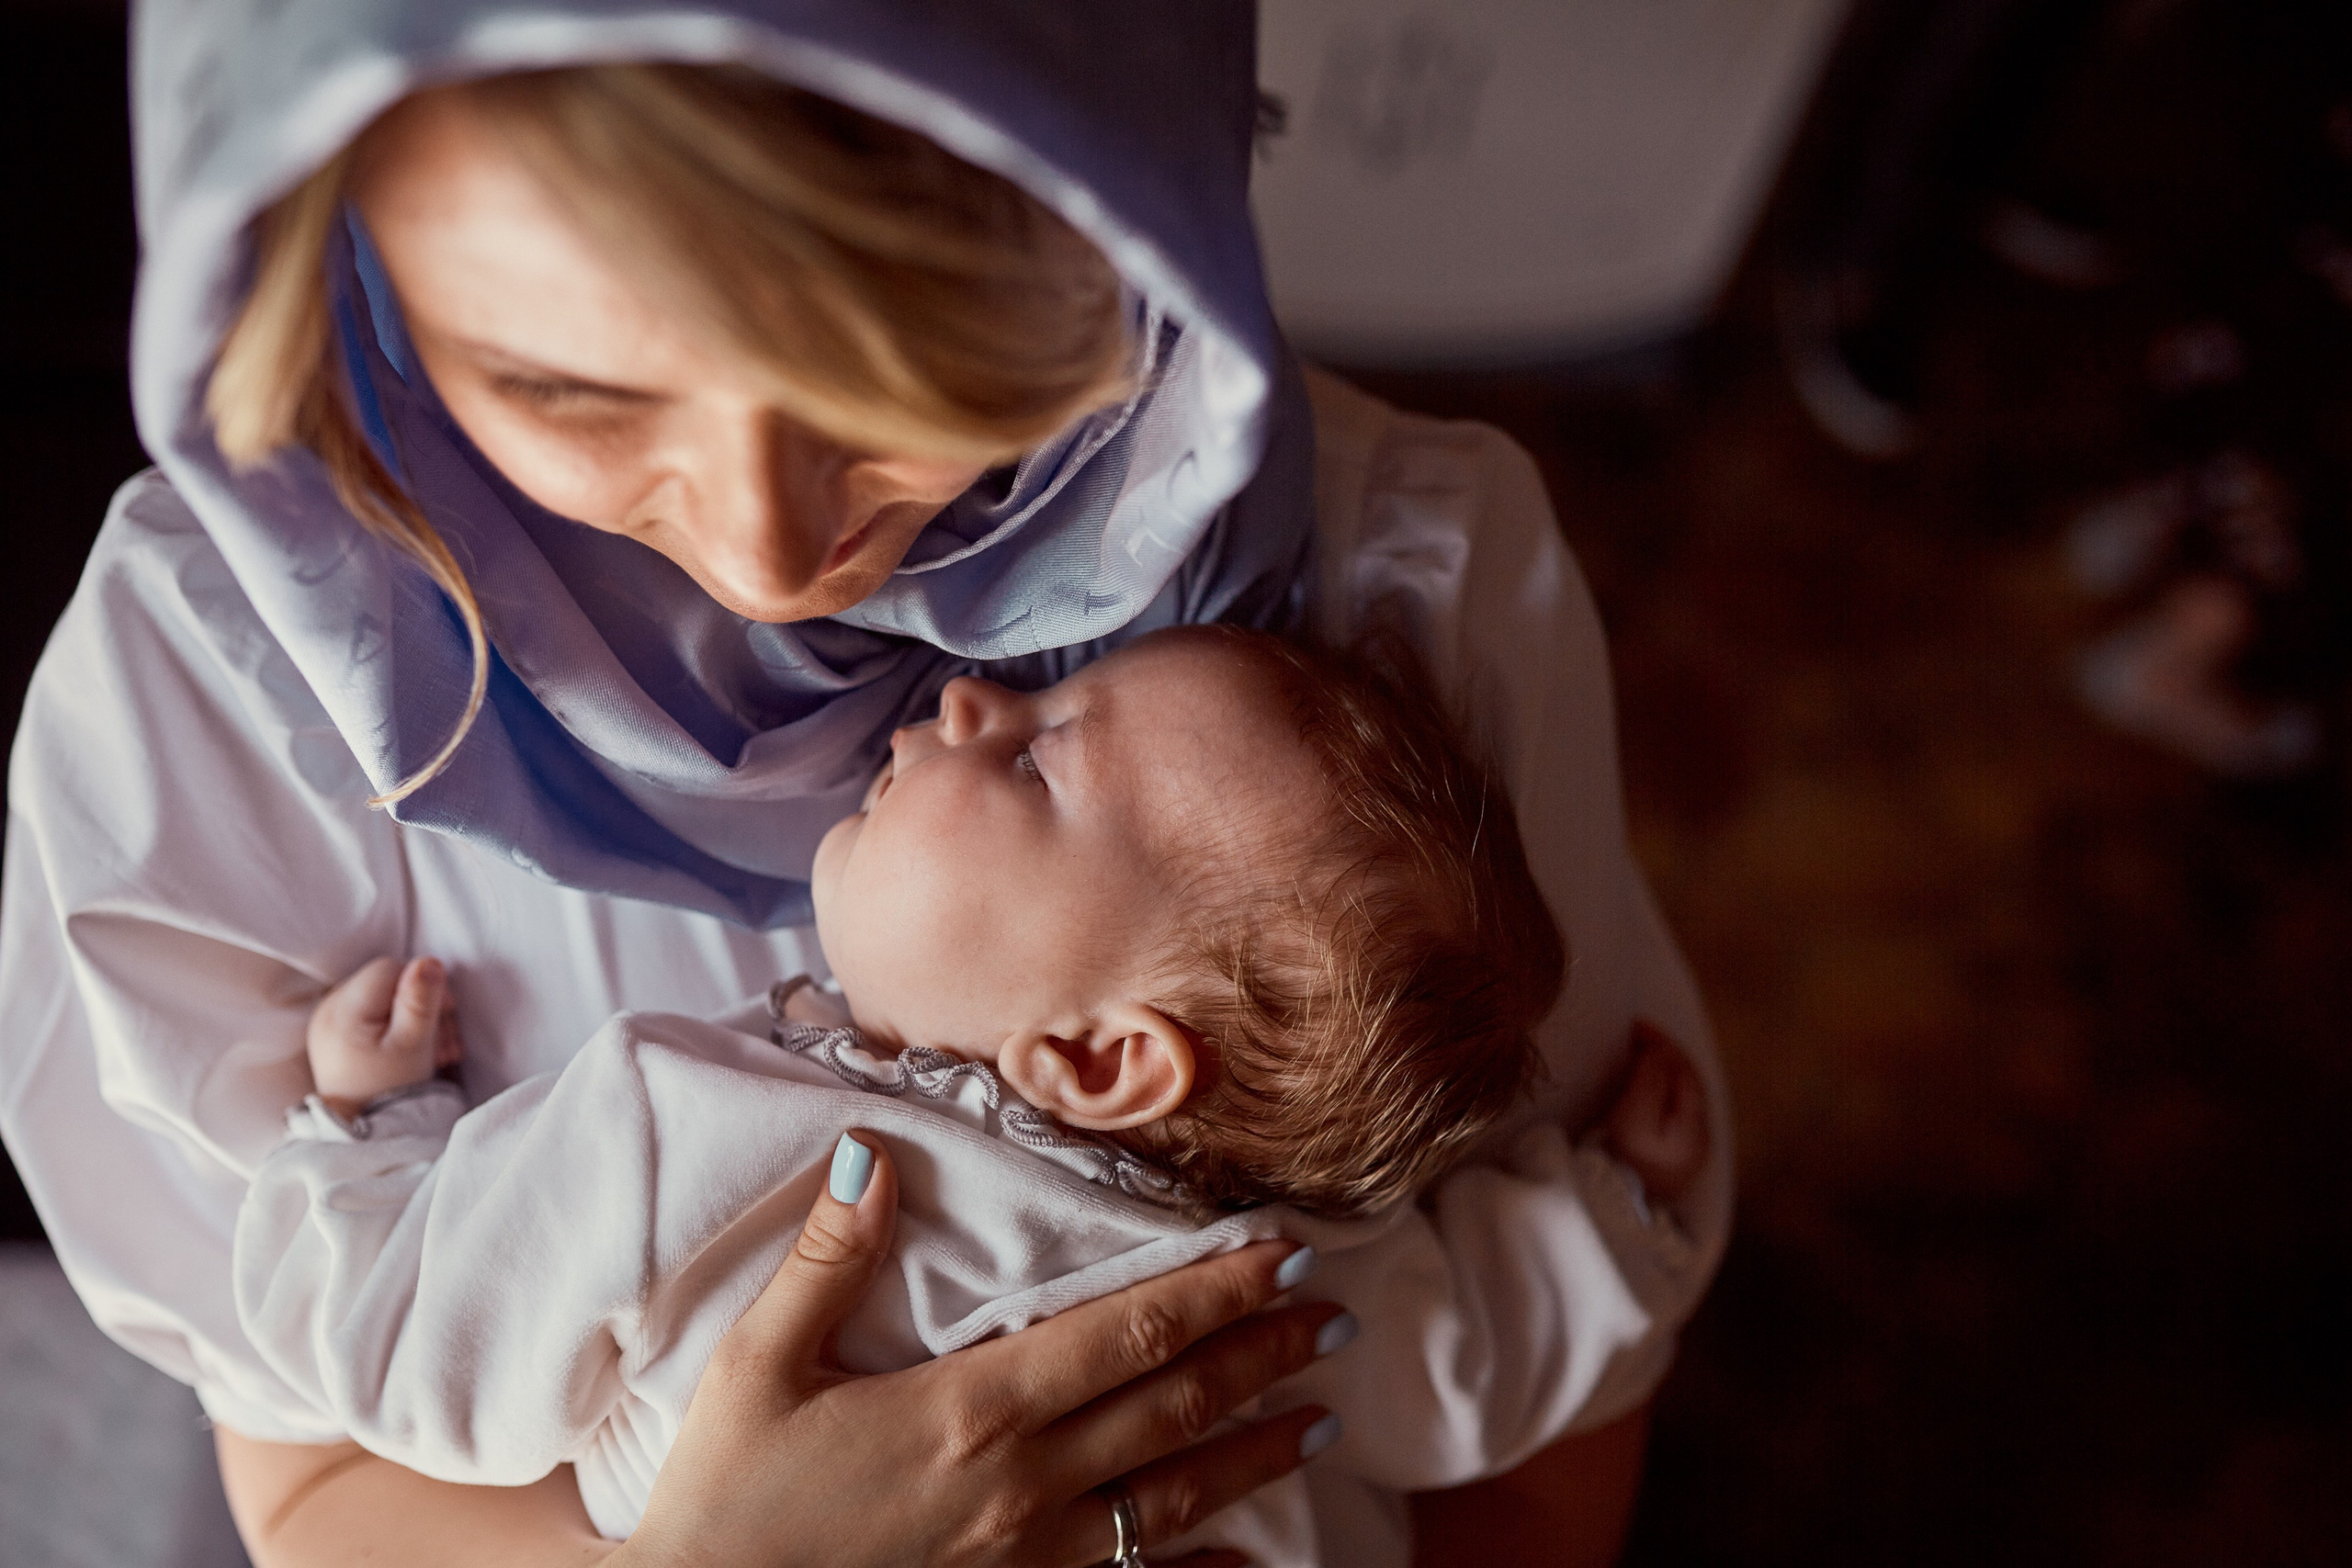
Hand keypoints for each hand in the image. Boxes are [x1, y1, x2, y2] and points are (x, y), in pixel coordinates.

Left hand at [306, 955, 463, 1117]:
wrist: (364, 1133)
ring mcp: (328, 1022)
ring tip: (437, 1051)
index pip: (389, 968)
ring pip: (384, 997)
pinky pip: (372, 1014)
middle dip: (423, 1004)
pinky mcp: (336, 1035)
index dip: (422, 986)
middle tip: (446, 1042)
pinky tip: (415, 1049)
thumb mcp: (412, 1044)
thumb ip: (419, 1000)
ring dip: (416, 1017)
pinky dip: (398, 1026)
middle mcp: (328, 1009)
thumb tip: (428, 960)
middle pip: (387, 982)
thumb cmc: (390, 1090)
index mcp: (342, 1010)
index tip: (444, 1017)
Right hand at [615, 1133, 1348, 1567]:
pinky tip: (1252, 1558)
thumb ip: (827, 1259)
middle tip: (1334, 1318)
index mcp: (972, 1411)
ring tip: (1322, 1420)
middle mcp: (1024, 1487)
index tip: (1283, 1253)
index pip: (1125, 1334)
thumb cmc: (727, 1500)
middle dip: (1262, 1358)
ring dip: (1257, 1454)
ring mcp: (1030, 1560)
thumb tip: (870, 1151)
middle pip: (1172, 1409)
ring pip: (1175, 1501)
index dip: (1214, 1291)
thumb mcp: (758, 1367)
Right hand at [1601, 1021, 1707, 1204]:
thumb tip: (1661, 1051)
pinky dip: (1659, 1090)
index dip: (1662, 1042)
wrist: (1616, 1214)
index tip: (1636, 1025)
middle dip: (1664, 1054)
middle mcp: (1699, 1138)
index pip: (1684, 1070)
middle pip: (1687, 1083)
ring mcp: (1687, 1153)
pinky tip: (1644, 1087)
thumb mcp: (1636, 1115)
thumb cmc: (1623, 1162)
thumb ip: (1652, 1079)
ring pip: (1681, 1098)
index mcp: (1695, 1125)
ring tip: (1637, 1054)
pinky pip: (1672, 1112)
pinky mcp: (1671, 1162)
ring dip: (1662, 1072)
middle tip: (1636, 1035)